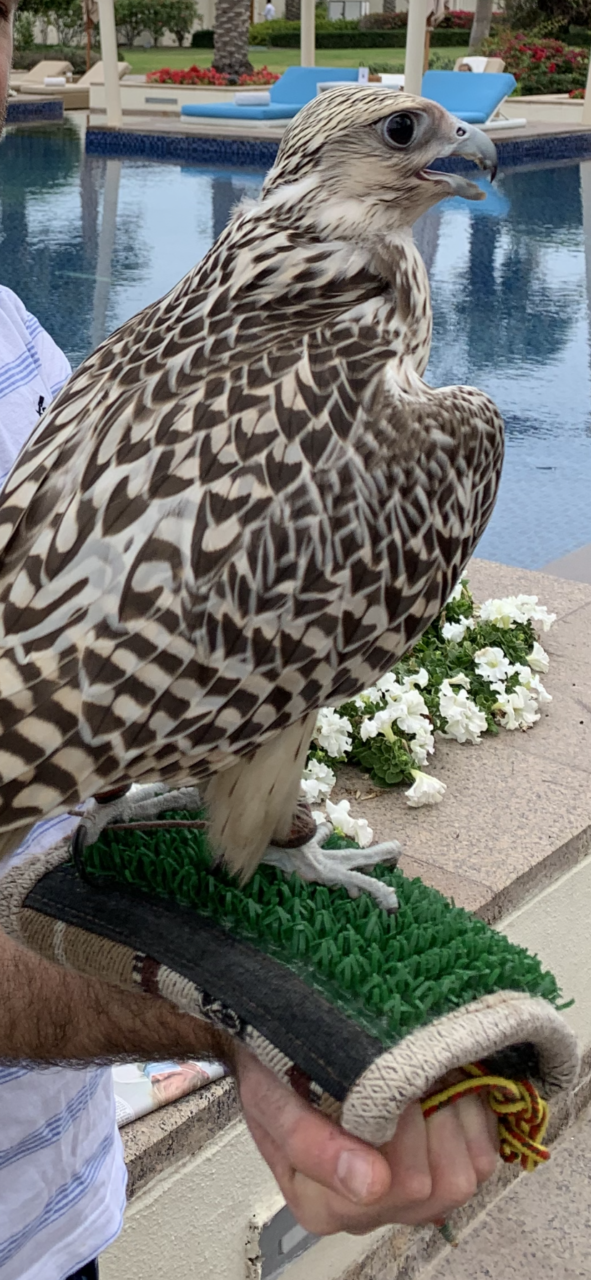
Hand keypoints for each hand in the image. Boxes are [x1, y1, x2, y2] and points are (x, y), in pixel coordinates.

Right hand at [236, 1047, 498, 1235]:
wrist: (286, 1049)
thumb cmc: (276, 1073)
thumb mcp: (270, 1099)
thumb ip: (306, 1141)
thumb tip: (369, 1185)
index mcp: (322, 1206)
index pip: (392, 1185)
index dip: (400, 1126)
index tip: (389, 1074)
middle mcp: (370, 1212)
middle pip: (433, 1186)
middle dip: (428, 1115)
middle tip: (407, 1068)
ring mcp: (411, 1198)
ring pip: (464, 1176)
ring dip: (452, 1113)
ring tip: (424, 1075)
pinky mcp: (444, 1172)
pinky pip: (483, 1159)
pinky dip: (471, 1116)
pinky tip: (442, 1088)